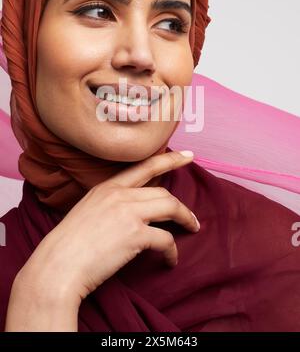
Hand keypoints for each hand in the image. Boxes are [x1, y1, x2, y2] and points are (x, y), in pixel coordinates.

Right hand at [6, 150, 198, 329]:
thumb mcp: (86, 212)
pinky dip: (172, 251)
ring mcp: (128, 212)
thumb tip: (130, 214)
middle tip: (192, 218)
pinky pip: (165, 239)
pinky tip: (170, 260)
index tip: (188, 155)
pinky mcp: (135, 235)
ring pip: (170, 207)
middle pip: (163, 191)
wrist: (57, 266)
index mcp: (106, 187)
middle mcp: (119, 194)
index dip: (170, 159)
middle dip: (182, 205)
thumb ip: (109, 205)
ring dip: (185, 220)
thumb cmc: (68, 246)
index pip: (145, 166)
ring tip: (191, 230)